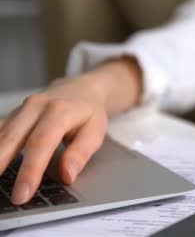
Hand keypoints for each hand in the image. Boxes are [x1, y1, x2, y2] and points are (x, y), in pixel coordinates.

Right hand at [0, 76, 107, 204]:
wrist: (80, 90)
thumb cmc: (89, 113)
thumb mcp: (95, 132)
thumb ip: (81, 153)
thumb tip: (67, 175)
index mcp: (60, 111)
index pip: (41, 143)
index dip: (30, 170)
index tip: (23, 193)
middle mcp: (36, 107)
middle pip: (12, 139)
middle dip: (1, 167)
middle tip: (3, 194)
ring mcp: (21, 109)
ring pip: (0, 136)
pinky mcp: (12, 115)